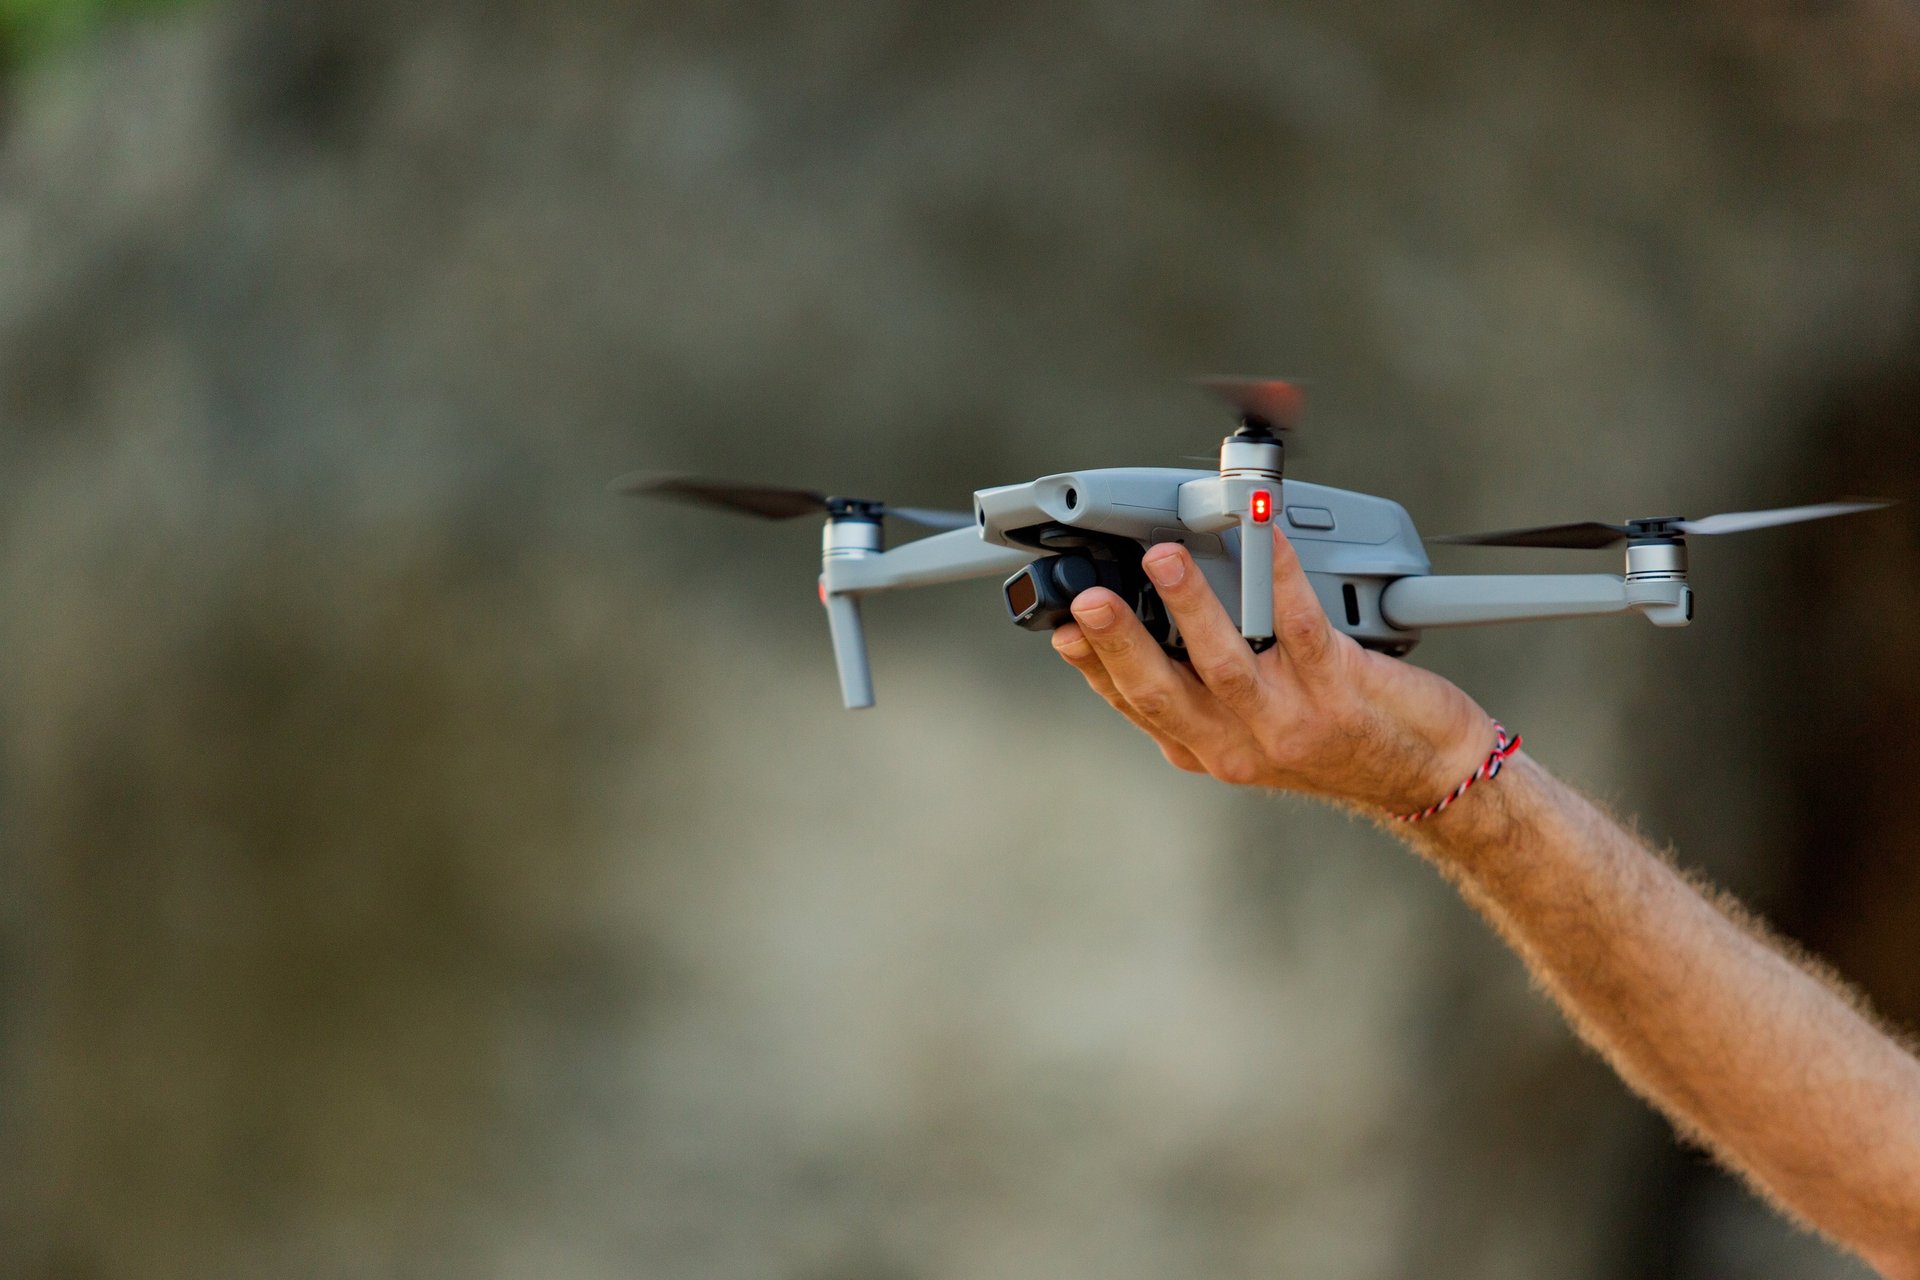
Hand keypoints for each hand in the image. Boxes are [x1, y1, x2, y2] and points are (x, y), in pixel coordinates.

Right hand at [1051, 527, 1493, 815]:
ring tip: (1164, 561)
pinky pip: (1298, 623)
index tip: (1061, 630)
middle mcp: (1239, 744)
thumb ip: (1206, 688)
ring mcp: (1288, 720)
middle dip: (1119, 644)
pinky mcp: (1337, 690)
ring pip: (1223, 663)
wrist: (1426, 773)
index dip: (1093, 668)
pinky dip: (1277, 573)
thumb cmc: (1338, 742)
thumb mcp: (1254, 733)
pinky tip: (1265, 536)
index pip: (1135, 705)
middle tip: (1089, 602)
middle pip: (1162, 692)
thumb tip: (1158, 616)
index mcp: (1207, 748)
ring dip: (1189, 607)